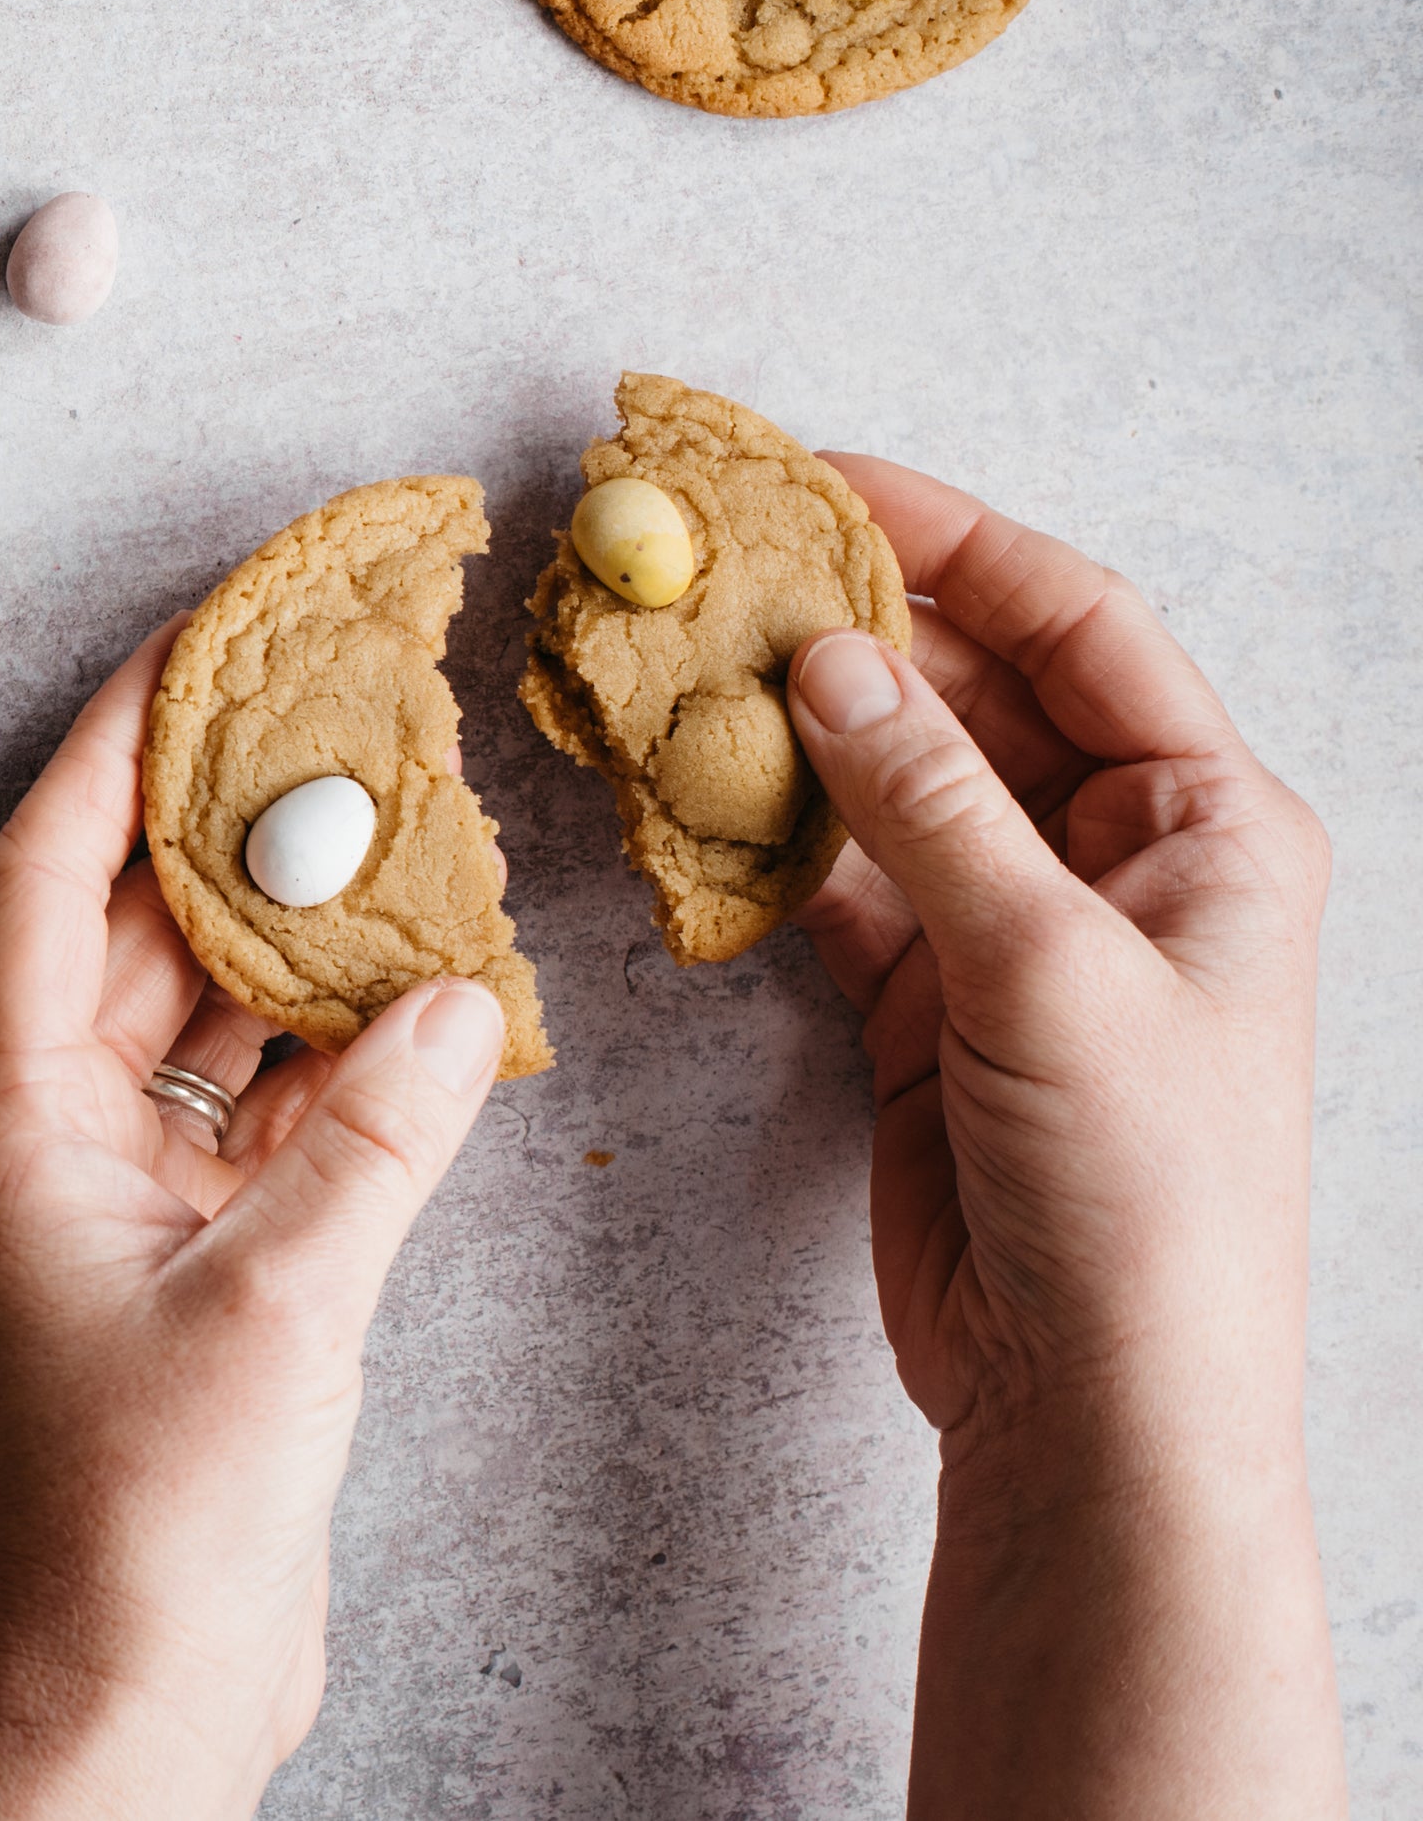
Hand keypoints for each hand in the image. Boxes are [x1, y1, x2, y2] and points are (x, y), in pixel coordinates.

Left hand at [0, 617, 504, 1820]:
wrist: (138, 1698)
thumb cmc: (150, 1521)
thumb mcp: (282, 1302)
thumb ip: (377, 1136)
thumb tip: (459, 994)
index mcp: (7, 1118)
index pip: (48, 874)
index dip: (112, 744)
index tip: (190, 639)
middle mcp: (46, 1136)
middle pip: (133, 927)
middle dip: (226, 817)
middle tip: (327, 702)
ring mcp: (119, 1198)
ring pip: (209, 1015)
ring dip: (294, 930)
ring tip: (396, 810)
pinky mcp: (197, 1261)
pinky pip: (264, 1110)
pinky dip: (336, 1054)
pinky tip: (428, 986)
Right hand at [789, 457, 1342, 1818]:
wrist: (1096, 1400)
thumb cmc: (1141, 1192)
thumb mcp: (1049, 971)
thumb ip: (933, 806)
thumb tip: (831, 658)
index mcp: (1210, 824)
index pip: (1079, 623)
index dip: (952, 538)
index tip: (818, 480)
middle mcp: (1119, 856)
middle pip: (974, 685)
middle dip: (847, 619)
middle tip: (711, 557)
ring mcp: (1016, 925)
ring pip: (888, 774)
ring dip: (787, 719)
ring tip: (671, 650)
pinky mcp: (926, 999)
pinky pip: (835, 873)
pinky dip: (761, 828)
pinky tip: (683, 783)